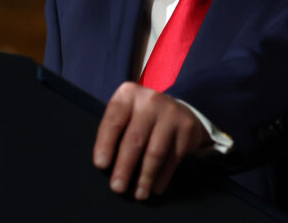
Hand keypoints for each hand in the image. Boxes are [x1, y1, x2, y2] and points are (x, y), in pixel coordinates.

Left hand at [93, 82, 207, 199]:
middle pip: (134, 139)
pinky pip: (173, 158)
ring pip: (155, 152)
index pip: (114, 121)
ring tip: (138, 194)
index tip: (101, 165)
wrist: (175, 110)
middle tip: (117, 188)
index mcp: (128, 94)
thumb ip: (114, 131)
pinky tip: (154, 188)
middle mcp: (150, 100)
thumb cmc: (139, 117)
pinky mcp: (187, 128)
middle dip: (124, 167)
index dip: (105, 144)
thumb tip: (105, 166)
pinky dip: (162, 177)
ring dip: (145, 177)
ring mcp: (171, 113)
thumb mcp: (125, 114)